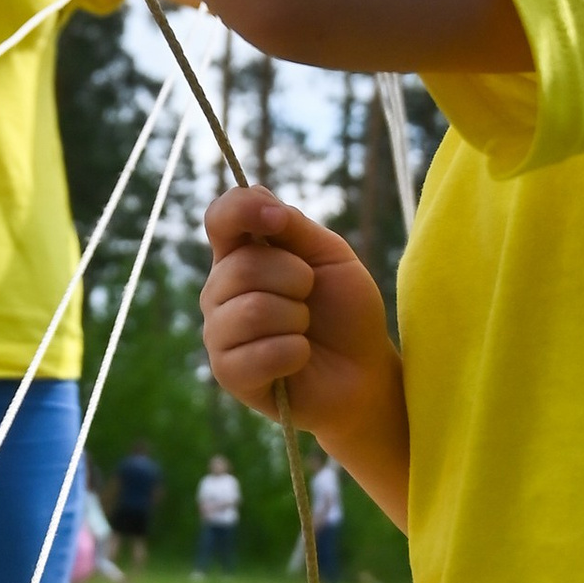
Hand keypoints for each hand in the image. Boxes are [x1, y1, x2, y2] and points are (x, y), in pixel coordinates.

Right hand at [201, 189, 403, 464]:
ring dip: (297, 319)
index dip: (244, 210)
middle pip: (244, 266)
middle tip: (310, 298)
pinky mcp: (229, 374)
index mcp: (240, 255)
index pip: (220, 218)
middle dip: (296, 280)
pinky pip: (259, 354)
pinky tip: (301, 358)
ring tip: (304, 331)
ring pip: (253, 310)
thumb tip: (265, 208)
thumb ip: (294, 226)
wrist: (364, 372)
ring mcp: (219, 333)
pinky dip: (295, 353)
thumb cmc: (345, 311)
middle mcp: (220, 291)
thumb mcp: (329, 255)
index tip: (278, 221)